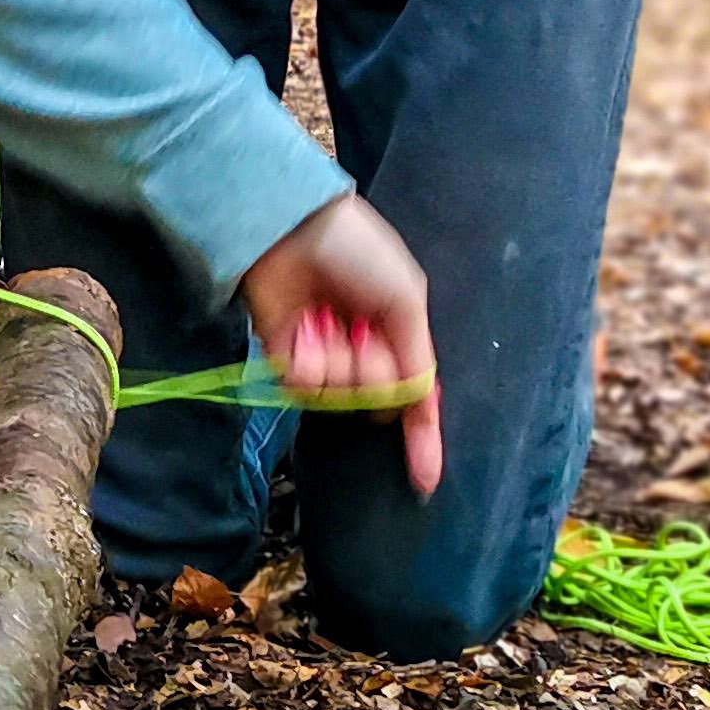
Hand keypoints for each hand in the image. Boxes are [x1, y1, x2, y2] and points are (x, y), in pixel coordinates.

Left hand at [238, 194, 442, 498]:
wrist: (294, 228)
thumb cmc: (358, 253)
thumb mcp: (406, 298)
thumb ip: (416, 356)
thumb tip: (416, 403)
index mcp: (397, 336)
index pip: (414, 398)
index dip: (422, 439)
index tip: (424, 481)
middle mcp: (361, 352)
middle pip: (375, 398)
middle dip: (371, 369)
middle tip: (360, 328)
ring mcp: (322, 356)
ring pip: (338, 395)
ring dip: (335, 361)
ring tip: (325, 320)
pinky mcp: (284, 355)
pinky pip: (303, 386)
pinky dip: (306, 361)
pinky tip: (303, 327)